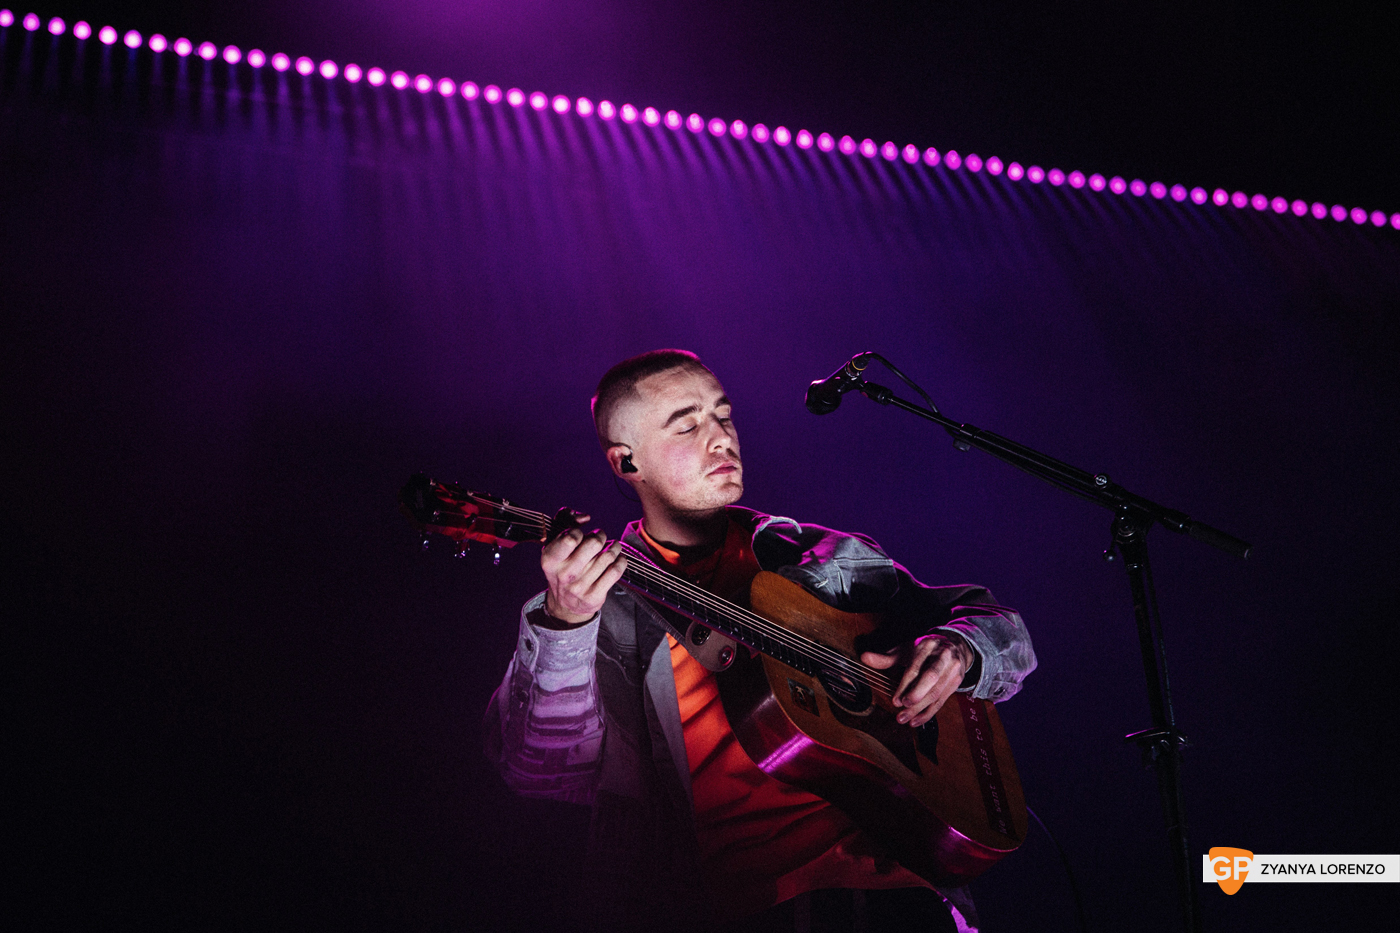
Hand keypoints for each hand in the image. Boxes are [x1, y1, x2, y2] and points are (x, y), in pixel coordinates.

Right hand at [541, 516, 626, 624]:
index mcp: (550, 560)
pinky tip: (618, 559)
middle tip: (600, 537)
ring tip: (613, 547)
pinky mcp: (594, 596)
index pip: (572, 538)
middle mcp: (564, 574)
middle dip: (601, 536)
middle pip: (594, 544)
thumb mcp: (555, 544)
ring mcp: (579, 587)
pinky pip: (615, 572)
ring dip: (614, 547)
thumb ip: (565, 521)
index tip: (582, 535)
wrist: (565, 603)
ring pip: (608, 556)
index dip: (580, 532)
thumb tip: (585, 517)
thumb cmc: (562, 565)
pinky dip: (621, 561)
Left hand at [861, 633, 975, 726]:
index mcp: (927, 646)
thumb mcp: (906, 649)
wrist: (954, 646)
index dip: (905, 685)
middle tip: (902, 709)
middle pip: (931, 678)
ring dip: (920, 709)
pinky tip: (916, 721)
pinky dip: (928, 713)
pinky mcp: (955, 683)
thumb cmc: (925, 649)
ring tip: (904, 719)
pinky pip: (942, 701)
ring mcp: (952, 670)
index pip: (915, 667)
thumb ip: (886, 657)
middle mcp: (943, 657)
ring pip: (936, 693)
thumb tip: (864, 658)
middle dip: (916, 696)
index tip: (895, 700)